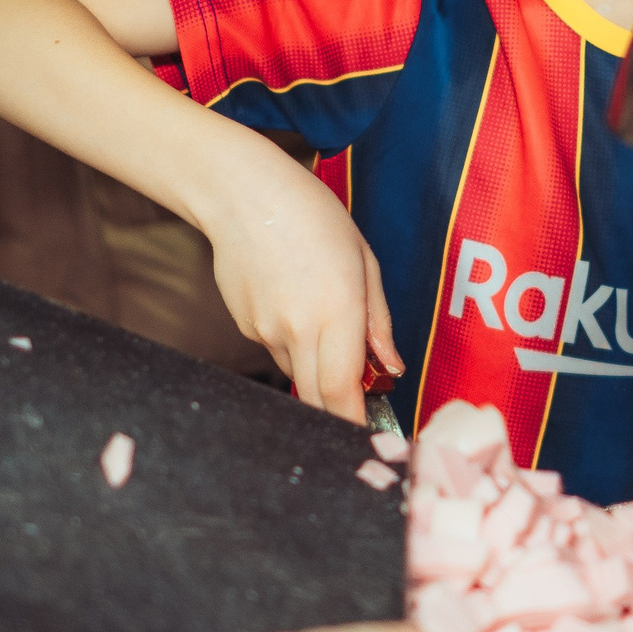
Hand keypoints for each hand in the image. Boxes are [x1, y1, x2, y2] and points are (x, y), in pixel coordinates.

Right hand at [194, 149, 401, 422]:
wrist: (243, 195)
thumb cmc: (313, 218)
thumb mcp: (364, 261)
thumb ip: (378, 322)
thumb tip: (389, 368)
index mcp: (335, 311)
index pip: (342, 390)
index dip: (354, 421)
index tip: (369, 436)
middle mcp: (297, 329)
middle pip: (317, 397)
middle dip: (339, 409)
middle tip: (360, 399)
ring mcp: (265, 331)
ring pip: (299, 374)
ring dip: (318, 369)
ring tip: (325, 319)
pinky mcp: (245, 326)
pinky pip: (278, 351)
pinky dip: (295, 344)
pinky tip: (296, 304)